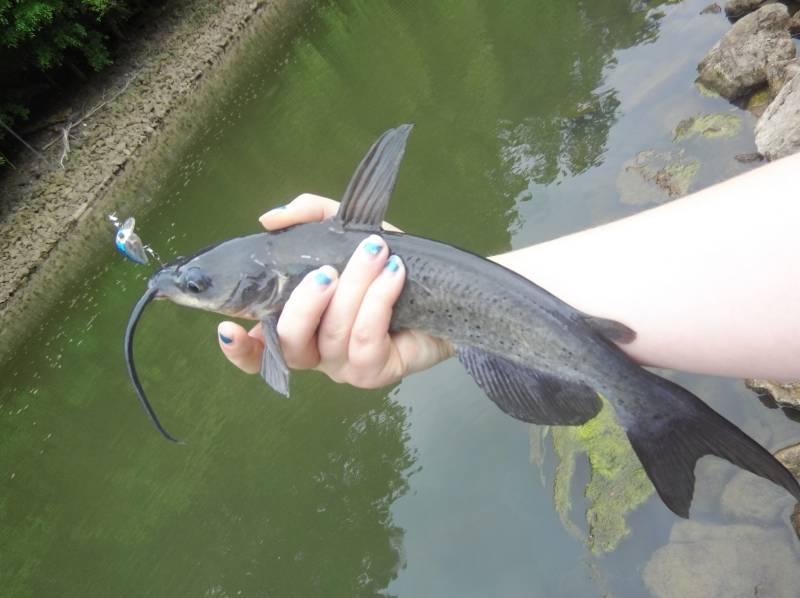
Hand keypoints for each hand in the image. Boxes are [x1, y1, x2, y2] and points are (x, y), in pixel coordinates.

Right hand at [216, 193, 453, 388]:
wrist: (447, 290)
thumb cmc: (389, 263)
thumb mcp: (349, 230)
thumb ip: (310, 217)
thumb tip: (271, 217)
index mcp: (302, 324)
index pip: (260, 349)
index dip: (239, 348)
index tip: (227, 328)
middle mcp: (317, 351)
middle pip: (288, 342)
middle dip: (304, 303)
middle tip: (328, 270)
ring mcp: (344, 366)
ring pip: (332, 335)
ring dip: (354, 288)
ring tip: (376, 252)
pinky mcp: (375, 372)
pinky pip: (365, 341)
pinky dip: (377, 302)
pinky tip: (393, 274)